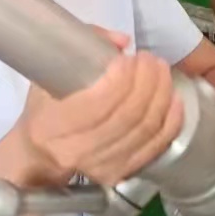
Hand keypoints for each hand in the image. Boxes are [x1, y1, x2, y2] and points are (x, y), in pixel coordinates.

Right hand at [20, 30, 183, 185]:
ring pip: (145, 130)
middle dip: (147, 81)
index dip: (122, 77)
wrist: (40, 156)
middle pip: (128, 115)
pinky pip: (155, 147)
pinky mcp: (121, 174)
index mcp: (53, 125)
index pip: (99, 103)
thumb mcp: (48, 77)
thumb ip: (82, 49)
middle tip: (150, 59)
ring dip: (161, 95)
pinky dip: (170, 121)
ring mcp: (102, 167)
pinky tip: (174, 100)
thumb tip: (122, 41)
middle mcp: (78, 151)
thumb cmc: (42, 111)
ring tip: (162, 72)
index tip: (129, 57)